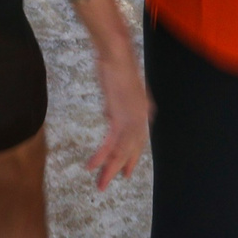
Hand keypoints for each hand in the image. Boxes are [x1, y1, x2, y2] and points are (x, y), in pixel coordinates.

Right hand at [77, 0, 150, 189]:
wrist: (117, 52)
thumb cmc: (115, 63)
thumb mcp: (117, 88)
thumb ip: (116, 105)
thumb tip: (109, 116)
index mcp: (144, 111)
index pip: (138, 140)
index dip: (132, 157)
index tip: (126, 171)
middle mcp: (142, 118)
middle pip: (131, 150)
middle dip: (120, 168)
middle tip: (111, 182)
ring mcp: (133, 119)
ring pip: (121, 152)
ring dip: (109, 169)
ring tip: (100, 184)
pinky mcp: (121, 118)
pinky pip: (111, 144)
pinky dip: (102, 157)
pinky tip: (93, 166)